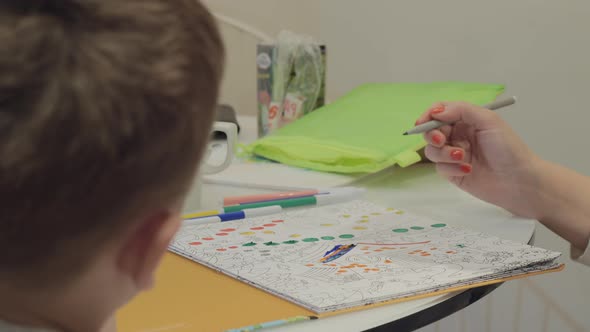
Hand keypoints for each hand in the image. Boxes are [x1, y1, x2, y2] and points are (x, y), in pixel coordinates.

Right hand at [416, 101, 540, 217]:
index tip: (422, 122)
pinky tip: (468, 170)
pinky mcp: (453, 173)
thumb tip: (436, 111)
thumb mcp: (488, 120)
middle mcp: (458, 136)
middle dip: (432, 135)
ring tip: (463, 158)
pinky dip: (451, 167)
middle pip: (431, 132)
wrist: (519, 181)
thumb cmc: (508, 148)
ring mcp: (454, 155)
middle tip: (442, 140)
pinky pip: (440, 167)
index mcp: (466, 120)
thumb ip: (461, 110)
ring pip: (432, 150)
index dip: (428, 116)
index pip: (440, 113)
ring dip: (444, 153)